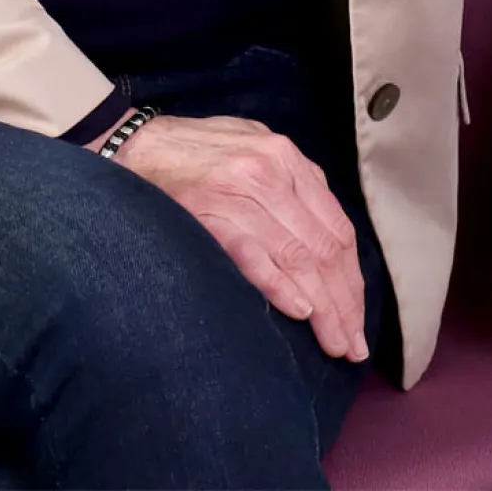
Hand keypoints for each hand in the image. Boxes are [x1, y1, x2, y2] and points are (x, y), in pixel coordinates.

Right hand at [90, 112, 368, 362]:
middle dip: (344, 303)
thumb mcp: (252, 151)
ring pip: (299, 257)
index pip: (336, 227)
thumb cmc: (194, 154)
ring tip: (335, 343)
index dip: (351, 279)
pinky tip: (300, 312)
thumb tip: (325, 240)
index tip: (356, 318)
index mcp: (286, 157)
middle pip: (324, 248)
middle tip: (351, 345)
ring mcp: (241, 191)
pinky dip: (281, 286)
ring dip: (323, 308)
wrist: (134, 147)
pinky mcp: (211, 212)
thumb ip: (290, 185)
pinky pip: (256, 255)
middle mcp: (271, 170)